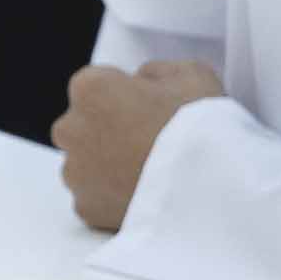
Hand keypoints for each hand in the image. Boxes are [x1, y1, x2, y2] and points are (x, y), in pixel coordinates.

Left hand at [55, 59, 222, 231]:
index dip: (126, 94)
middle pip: (83, 124)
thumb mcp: (192, 74)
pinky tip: (142, 193)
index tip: (151, 109)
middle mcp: (70, 128)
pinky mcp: (85, 208)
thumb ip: (156, 71)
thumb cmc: (201, 124)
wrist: (210, 187)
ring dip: (107, 164)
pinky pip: (94, 197)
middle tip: (149, 142)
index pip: (97, 85)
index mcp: (91, 87)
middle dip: (107, 130)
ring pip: (85, 163)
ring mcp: (74, 172)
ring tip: (149, 171)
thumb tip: (142, 81)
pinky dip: (111, 196)